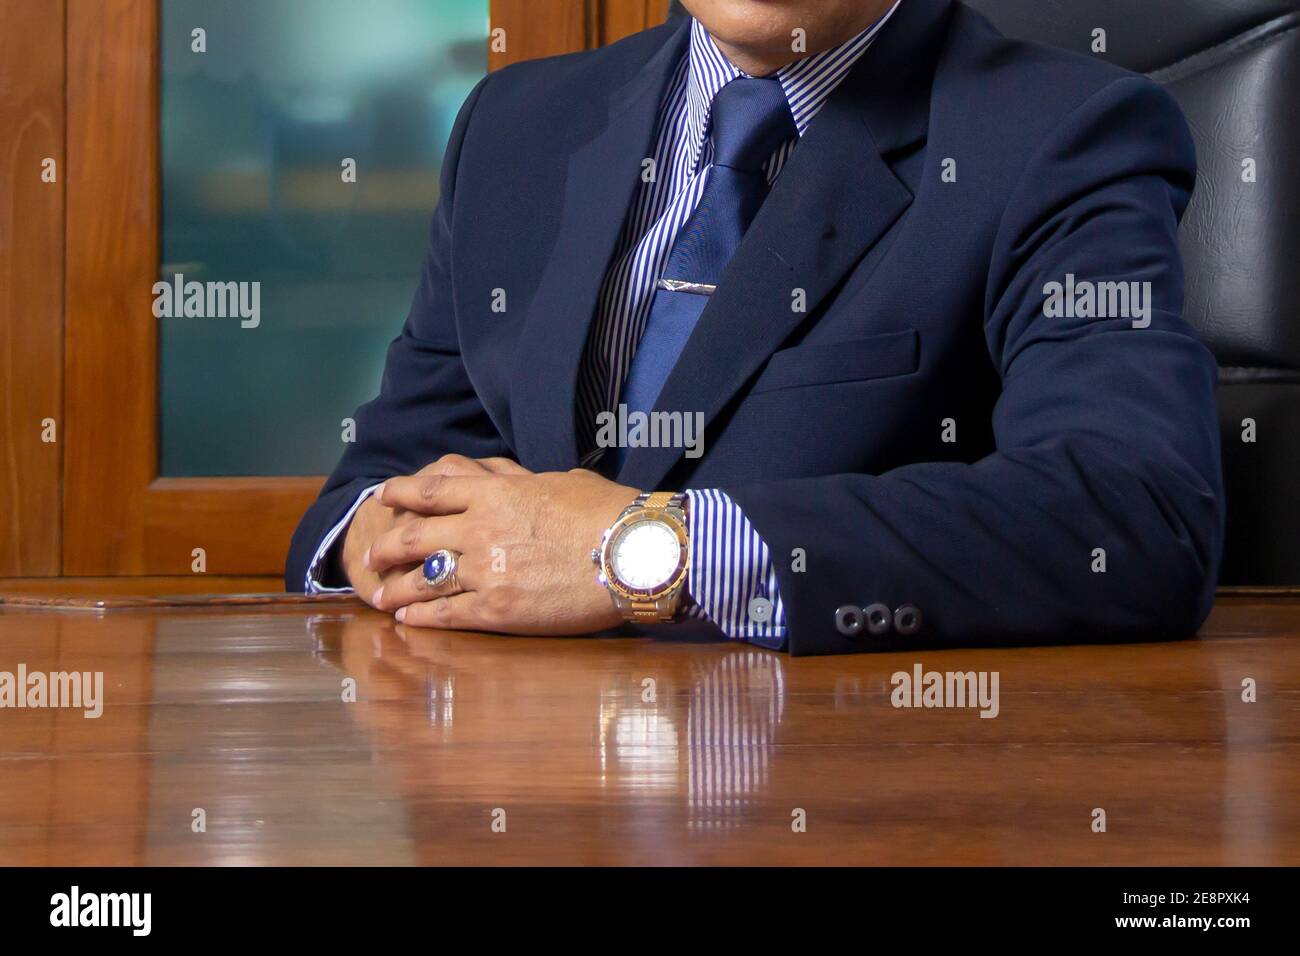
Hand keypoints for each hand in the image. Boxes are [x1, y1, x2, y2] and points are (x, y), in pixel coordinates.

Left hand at [366, 459, 640, 634]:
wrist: (633, 553)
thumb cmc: (608, 512)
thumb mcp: (560, 481)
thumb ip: (523, 480)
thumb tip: (510, 477)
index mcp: (495, 492)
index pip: (430, 490)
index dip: (400, 493)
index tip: (383, 496)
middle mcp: (480, 529)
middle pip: (414, 536)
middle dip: (388, 546)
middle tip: (373, 554)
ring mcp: (485, 571)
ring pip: (422, 579)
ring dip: (396, 588)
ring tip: (380, 595)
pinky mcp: (497, 609)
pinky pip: (446, 614)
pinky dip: (421, 617)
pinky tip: (408, 620)